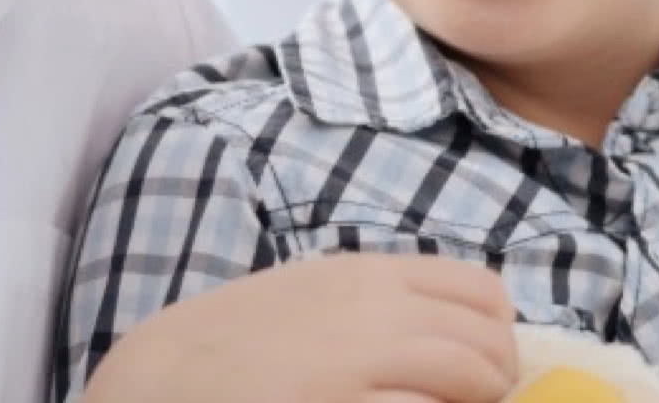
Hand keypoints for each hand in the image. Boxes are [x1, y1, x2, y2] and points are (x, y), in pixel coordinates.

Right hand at [79, 252, 518, 402]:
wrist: (159, 379)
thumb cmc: (237, 343)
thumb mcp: (314, 295)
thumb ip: (381, 302)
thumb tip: (458, 333)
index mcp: (370, 276)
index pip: (483, 293)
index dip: (498, 337)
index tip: (487, 371)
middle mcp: (374, 311)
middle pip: (486, 344)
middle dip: (497, 383)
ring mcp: (356, 363)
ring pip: (470, 379)